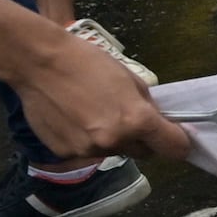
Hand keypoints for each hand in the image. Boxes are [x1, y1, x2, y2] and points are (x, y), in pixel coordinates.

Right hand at [13, 23, 183, 167]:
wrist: (38, 63)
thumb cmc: (87, 62)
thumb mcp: (130, 78)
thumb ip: (147, 106)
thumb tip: (158, 123)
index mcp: (136, 120)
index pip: (173, 148)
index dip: (179, 142)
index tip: (176, 137)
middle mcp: (114, 141)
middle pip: (143, 153)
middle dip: (143, 140)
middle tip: (129, 119)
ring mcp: (88, 151)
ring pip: (114, 152)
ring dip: (113, 139)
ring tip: (94, 113)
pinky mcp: (65, 153)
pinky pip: (87, 151)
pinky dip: (87, 140)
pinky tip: (74, 118)